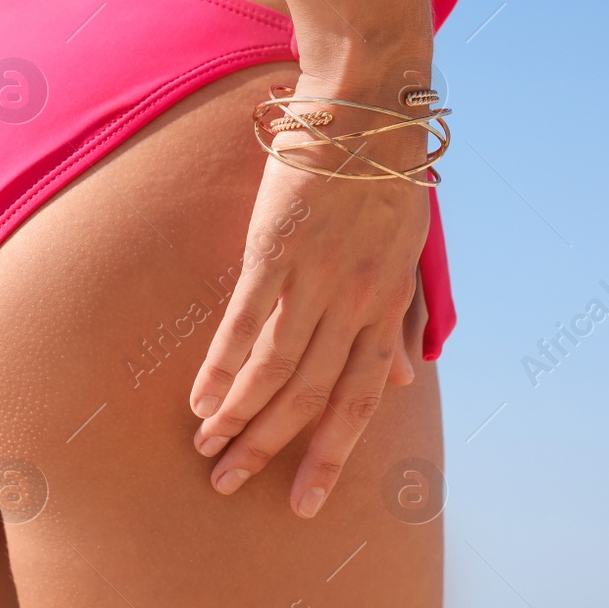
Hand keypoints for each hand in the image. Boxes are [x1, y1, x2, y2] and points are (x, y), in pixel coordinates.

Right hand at [189, 76, 431, 517]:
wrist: (368, 105)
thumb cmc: (388, 177)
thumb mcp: (406, 254)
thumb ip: (398, 318)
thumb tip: (403, 378)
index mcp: (386, 305)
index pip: (360, 399)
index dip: (331, 454)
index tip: (306, 502)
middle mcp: (354, 302)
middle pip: (310, 396)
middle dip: (271, 449)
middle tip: (231, 484)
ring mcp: (314, 277)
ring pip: (276, 369)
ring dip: (239, 417)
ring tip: (207, 448)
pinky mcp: (275, 249)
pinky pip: (244, 322)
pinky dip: (222, 365)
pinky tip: (201, 396)